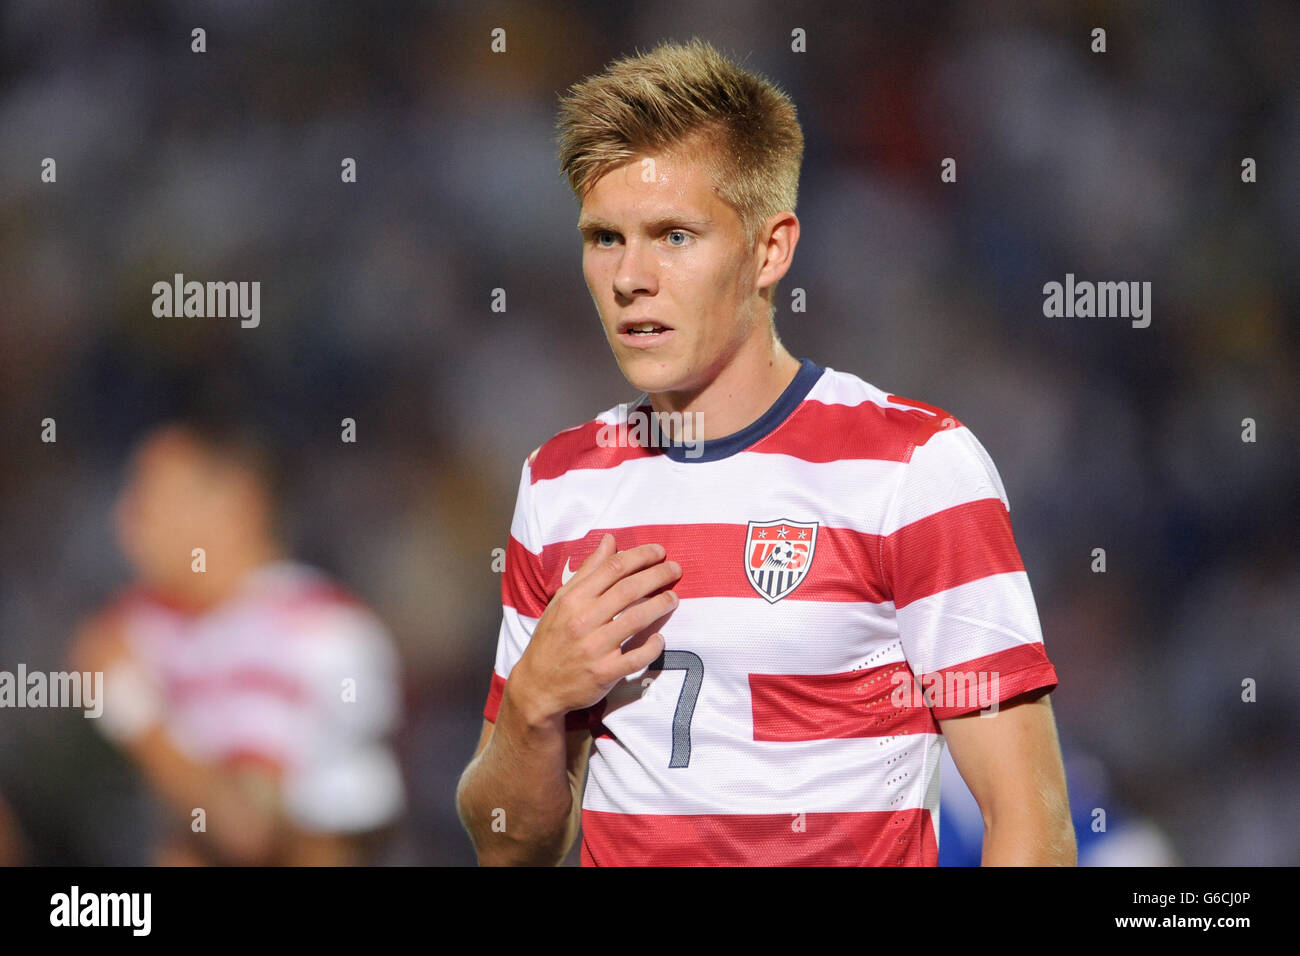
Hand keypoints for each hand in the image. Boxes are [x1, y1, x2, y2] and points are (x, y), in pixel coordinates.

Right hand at [507, 533, 680, 723]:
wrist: (538, 685)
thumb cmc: (552, 638)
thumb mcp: (562, 600)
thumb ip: (588, 570)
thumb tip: (610, 540)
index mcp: (572, 599)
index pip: (612, 568)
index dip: (640, 556)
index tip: (659, 552)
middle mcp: (583, 621)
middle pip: (629, 590)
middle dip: (657, 575)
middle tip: (675, 569)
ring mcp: (594, 648)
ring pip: (636, 620)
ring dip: (661, 605)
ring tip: (674, 598)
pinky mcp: (604, 673)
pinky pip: (637, 657)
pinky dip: (652, 646)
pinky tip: (660, 638)